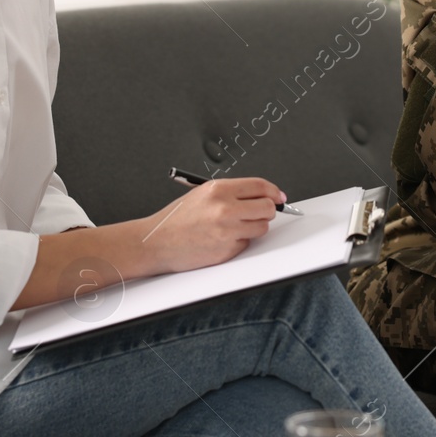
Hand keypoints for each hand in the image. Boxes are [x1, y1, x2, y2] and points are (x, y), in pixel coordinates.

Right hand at [139, 177, 285, 274]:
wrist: (157, 242)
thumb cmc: (177, 219)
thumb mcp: (203, 194)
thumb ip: (232, 192)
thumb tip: (261, 195)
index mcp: (219, 190)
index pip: (260, 186)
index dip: (273, 191)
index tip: (278, 196)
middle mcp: (225, 209)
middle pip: (267, 208)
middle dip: (267, 210)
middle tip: (259, 212)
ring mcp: (227, 231)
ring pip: (262, 227)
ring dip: (254, 227)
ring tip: (235, 226)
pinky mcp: (227, 250)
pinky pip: (247, 243)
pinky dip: (240, 241)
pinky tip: (223, 239)